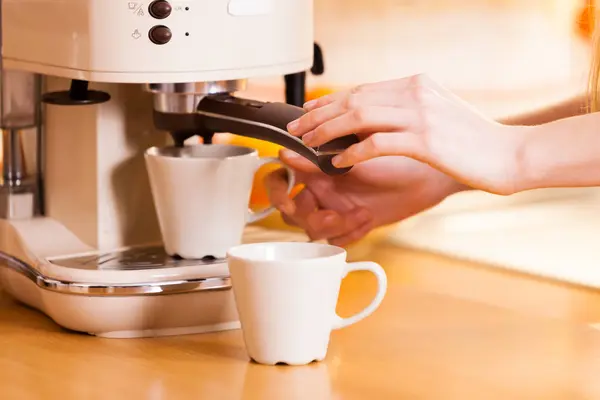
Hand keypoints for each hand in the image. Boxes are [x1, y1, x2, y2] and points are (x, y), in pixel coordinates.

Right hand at [265, 148, 464, 246]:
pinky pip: (335, 240)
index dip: (276, 189)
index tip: (289, 197)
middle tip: (328, 215)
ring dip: (329, 226)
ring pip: (311, 228)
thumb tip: (285, 153)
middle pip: (292, 209)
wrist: (431, 174)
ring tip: (356, 215)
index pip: (280, 176)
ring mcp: (336, 206)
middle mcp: (322, 186)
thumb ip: (319, 160)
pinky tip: (366, 220)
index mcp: (316, 164)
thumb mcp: (356, 157)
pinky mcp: (351, 223)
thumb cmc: (398, 155)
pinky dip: (347, 234)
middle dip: (306, 215)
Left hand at [287, 74, 526, 194]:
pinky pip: (376, 143)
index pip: (360, 89)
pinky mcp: (425, 139)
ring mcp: (420, 114)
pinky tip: (338, 161)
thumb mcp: (436, 115)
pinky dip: (352, 152)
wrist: (509, 154)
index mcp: (415, 84)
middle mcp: (414, 92)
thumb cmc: (472, 141)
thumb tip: (367, 123)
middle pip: (353, 99)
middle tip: (297, 129)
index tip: (308, 113)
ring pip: (358, 117)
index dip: (329, 102)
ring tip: (308, 144)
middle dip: (319, 115)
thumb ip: (404, 112)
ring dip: (328, 131)